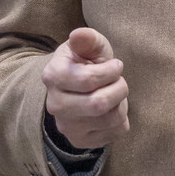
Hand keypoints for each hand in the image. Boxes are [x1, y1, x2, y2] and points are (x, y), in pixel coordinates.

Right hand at [41, 27, 129, 149]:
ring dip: (121, 102)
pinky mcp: (80, 141)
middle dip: (119, 88)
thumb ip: (88, 38)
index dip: (111, 71)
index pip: (87, 79)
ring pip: (110, 119)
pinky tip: (111, 108)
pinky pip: (114, 133)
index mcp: (53, 75)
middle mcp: (55, 104)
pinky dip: (121, 118)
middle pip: (98, 104)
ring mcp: (66, 126)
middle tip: (119, 80)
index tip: (116, 65)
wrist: (78, 89)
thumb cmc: (86, 62)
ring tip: (115, 93)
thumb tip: (78, 34)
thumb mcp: (89, 46)